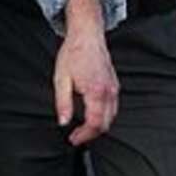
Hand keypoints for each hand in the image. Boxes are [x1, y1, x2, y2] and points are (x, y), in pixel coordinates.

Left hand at [52, 21, 117, 146]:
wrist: (87, 36)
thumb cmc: (74, 54)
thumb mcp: (61, 79)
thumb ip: (62, 103)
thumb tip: (63, 121)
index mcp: (95, 91)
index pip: (94, 124)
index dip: (84, 136)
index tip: (74, 139)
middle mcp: (109, 92)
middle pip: (105, 124)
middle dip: (91, 134)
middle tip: (76, 136)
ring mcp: (114, 88)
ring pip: (111, 117)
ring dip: (98, 127)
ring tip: (83, 129)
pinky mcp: (114, 85)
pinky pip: (113, 108)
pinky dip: (104, 116)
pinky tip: (92, 116)